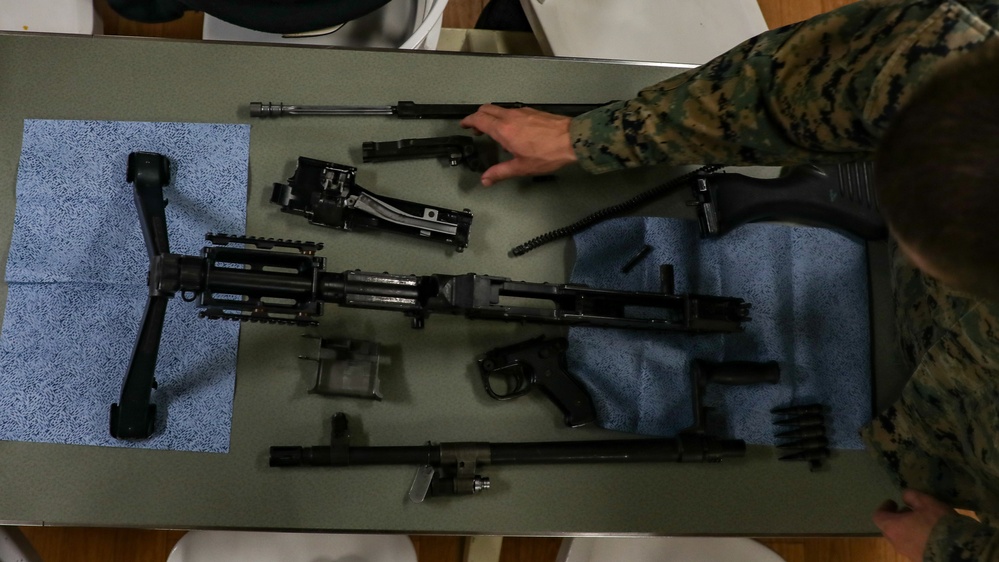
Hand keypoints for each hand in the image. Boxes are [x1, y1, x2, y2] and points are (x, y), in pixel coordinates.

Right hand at [460, 104, 577, 185]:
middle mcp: (510, 116)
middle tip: (475, 128)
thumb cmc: (547, 154)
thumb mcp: (522, 167)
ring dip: (491, 116)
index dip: (468, 121)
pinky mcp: (532, 111)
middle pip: (486, 109)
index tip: (463, 125)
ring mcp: (522, 111)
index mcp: (503, 129)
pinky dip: (504, 116)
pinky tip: (512, 130)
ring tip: (492, 130)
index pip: (479, 119)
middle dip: (477, 117)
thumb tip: (485, 180)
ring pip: (499, 108)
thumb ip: (500, 172)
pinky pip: (512, 110)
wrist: (572, 139)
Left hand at [873, 489, 954, 561]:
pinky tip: (929, 534)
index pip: (878, 517)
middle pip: (888, 529)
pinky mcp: (919, 560)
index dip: (884, 507)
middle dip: (895, 518)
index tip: (894, 502)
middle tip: (907, 511)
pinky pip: (912, 547)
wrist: (958, 551)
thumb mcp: (926, 502)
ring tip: (920, 522)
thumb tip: (905, 497)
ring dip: (906, 529)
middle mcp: (896, 543)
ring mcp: (907, 554)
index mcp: (893, 528)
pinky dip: (915, 539)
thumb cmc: (938, 524)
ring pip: (900, 539)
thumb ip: (912, 496)